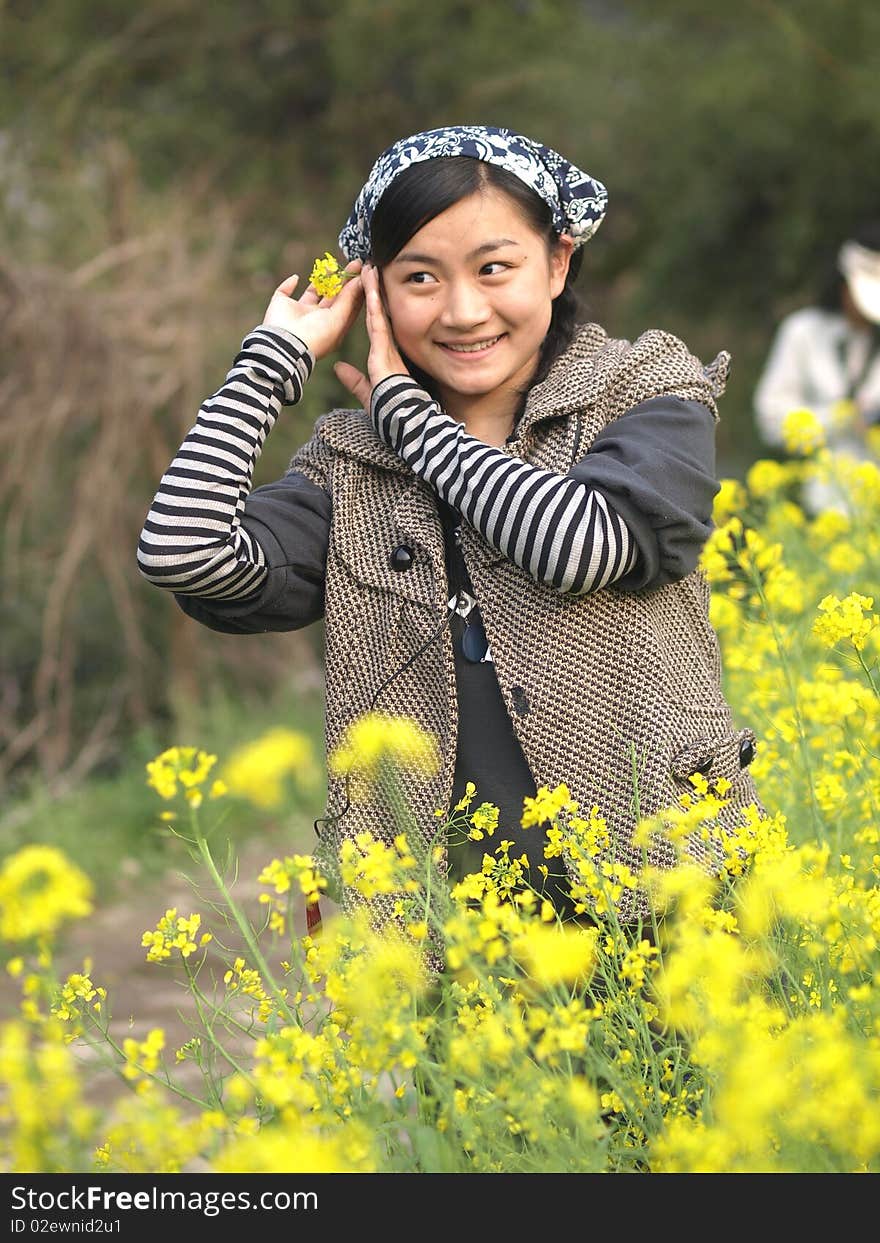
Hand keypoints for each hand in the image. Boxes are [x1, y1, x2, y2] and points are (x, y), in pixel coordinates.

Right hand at [260, 258, 363, 359]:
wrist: (286, 343)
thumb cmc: (316, 336)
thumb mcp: (339, 318)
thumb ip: (348, 299)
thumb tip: (359, 281)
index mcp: (332, 326)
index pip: (347, 305)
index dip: (357, 290)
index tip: (366, 274)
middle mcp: (316, 319)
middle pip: (333, 296)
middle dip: (344, 280)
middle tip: (356, 263)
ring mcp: (299, 312)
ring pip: (313, 290)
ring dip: (323, 278)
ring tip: (333, 265)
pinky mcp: (282, 305)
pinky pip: (284, 291)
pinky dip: (289, 284)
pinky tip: (296, 278)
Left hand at [333, 262, 408, 407]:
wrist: (398, 414)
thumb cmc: (387, 406)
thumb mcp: (366, 391)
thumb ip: (353, 379)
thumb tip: (339, 368)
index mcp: (381, 353)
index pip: (373, 323)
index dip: (370, 305)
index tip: (366, 290)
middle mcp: (385, 345)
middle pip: (377, 312)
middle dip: (372, 291)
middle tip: (369, 269)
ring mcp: (385, 344)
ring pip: (377, 311)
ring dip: (372, 290)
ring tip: (370, 268)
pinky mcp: (383, 347)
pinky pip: (377, 320)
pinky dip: (374, 304)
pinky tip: (370, 288)